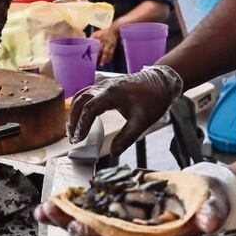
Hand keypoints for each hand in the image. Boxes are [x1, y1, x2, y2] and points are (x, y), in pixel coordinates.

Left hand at [33, 174, 230, 235]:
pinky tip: (58, 198)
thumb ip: (212, 215)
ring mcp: (127, 219)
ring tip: (43, 209)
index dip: (99, 234)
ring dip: (66, 216)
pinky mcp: (123, 205)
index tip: (80, 225)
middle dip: (71, 223)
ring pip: (92, 221)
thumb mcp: (215, 207)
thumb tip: (210, 223)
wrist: (208, 194)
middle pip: (98, 232)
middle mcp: (136, 231)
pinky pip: (96, 206)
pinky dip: (76, 203)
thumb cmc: (209, 203)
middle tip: (49, 212)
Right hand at [68, 65, 182, 155]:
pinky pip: (87, 93)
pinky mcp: (106, 85)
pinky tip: (82, 116)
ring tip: (73, 129)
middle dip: (73, 119)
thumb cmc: (154, 100)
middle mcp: (105, 86)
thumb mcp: (143, 121)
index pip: (89, 109)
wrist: (162, 82)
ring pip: (81, 95)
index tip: (79, 140)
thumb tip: (113, 153)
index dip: (82, 125)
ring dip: (75, 111)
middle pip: (80, 100)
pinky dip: (80, 105)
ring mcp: (104, 84)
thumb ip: (127, 137)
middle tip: (73, 138)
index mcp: (112, 94)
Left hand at [90, 27, 117, 64]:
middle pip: (101, 50)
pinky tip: (106, 62)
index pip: (95, 45)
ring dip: (104, 59)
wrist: (114, 31)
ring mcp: (109, 45)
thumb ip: (91, 39)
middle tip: (94, 63)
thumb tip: (85, 45)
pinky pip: (111, 54)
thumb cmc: (103, 33)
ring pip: (107, 53)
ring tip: (101, 65)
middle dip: (98, 56)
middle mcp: (104, 41)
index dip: (93, 51)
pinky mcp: (113, 48)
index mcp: (99, 38)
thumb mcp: (96, 33)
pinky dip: (109, 59)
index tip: (89, 56)